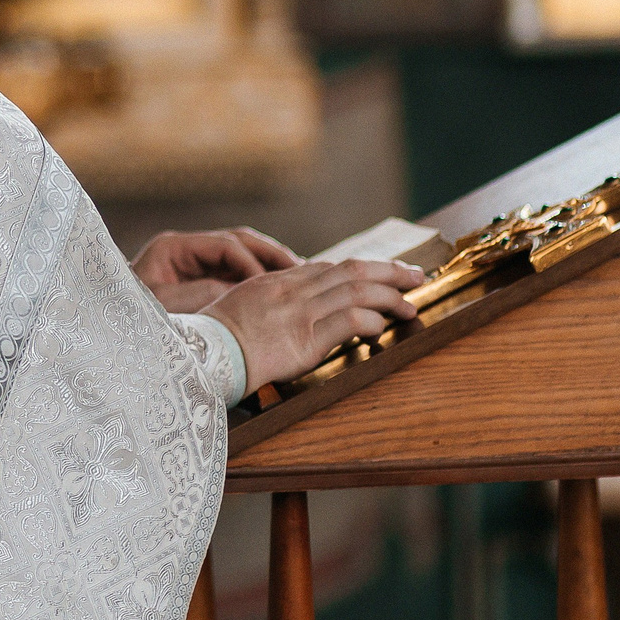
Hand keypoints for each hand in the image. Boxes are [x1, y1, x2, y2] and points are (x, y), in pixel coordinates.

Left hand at [130, 227, 299, 313]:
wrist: (112, 336)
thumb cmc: (131, 322)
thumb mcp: (167, 309)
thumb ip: (205, 295)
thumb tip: (242, 288)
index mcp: (172, 249)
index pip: (225, 246)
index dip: (252, 263)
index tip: (273, 285)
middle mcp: (184, 250)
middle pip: (238, 243)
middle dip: (270, 256)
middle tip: (301, 270)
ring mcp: (193, 265)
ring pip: (241, 256)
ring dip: (269, 266)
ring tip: (299, 278)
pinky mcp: (199, 282)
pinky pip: (235, 275)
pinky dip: (257, 281)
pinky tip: (279, 292)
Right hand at [203, 261, 425, 387]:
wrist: (203, 353)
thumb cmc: (215, 337)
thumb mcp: (242, 303)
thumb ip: (270, 298)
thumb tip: (290, 304)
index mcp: (279, 281)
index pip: (330, 267)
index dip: (362, 267)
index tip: (384, 271)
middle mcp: (294, 290)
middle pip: (352, 271)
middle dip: (389, 271)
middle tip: (416, 275)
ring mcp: (301, 312)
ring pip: (358, 292)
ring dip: (391, 297)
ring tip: (410, 306)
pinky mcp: (305, 339)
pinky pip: (348, 322)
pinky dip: (371, 322)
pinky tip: (381, 329)